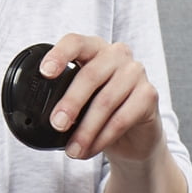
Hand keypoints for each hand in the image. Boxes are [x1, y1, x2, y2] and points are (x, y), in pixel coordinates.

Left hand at [41, 35, 165, 163]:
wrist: (134, 136)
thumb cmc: (102, 112)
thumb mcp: (80, 99)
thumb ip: (64, 96)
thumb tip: (42, 115)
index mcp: (94, 49)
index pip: (76, 42)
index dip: (59, 55)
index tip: (45, 73)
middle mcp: (117, 55)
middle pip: (90, 75)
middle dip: (71, 103)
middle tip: (57, 124)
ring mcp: (136, 72)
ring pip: (106, 100)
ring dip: (86, 130)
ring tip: (73, 149)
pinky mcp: (149, 95)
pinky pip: (122, 118)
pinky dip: (102, 138)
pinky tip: (90, 149)